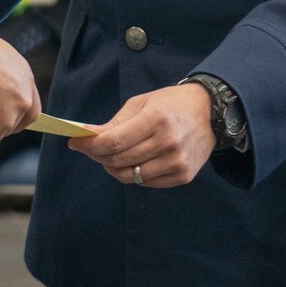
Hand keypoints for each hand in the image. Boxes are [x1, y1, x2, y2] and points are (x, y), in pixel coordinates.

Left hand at [70, 84, 216, 188]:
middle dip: (97, 156)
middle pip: (120, 160)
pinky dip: (133, 174)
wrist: (210, 112)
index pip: (114, 141)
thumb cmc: (170, 104)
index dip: (90, 145)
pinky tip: (132, 162)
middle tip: (88, 149)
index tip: (74, 143)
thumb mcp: (141, 104)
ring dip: (113, 168)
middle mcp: (168, 143)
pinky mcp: (183, 176)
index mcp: (156, 119)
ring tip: (109, 157)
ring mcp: (177, 162)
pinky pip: (146, 182)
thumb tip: (87, 136)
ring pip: (131, 176)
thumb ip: (115, 123)